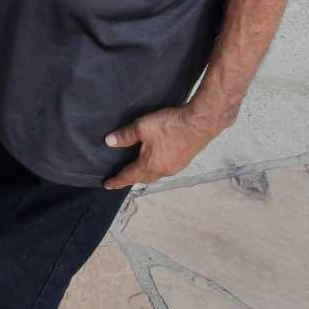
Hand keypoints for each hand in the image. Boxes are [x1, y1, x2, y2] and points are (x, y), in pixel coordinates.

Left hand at [102, 103, 231, 189]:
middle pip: (143, 178)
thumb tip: (109, 142)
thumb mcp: (142, 127)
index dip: (117, 181)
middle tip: (122, 178)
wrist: (201, 123)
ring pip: (156, 174)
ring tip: (138, 169)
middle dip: (132, 178)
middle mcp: (163, 170)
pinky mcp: (185, 160)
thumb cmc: (171, 125)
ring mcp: (176, 167)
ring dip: (146, 173)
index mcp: (150, 165)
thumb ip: (125, 136)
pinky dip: (157, 167)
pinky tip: (157, 159)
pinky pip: (166, 168)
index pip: (129, 176)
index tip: (108, 185)